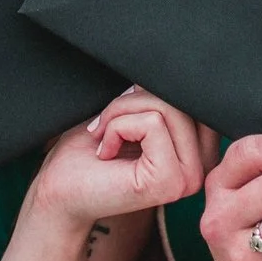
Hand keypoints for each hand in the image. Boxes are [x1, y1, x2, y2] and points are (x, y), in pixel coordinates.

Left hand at [31, 87, 210, 228]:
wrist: (59, 191)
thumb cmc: (89, 152)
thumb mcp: (134, 111)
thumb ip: (162, 96)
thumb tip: (174, 70)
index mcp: (199, 151)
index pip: (193, 96)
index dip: (151, 93)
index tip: (121, 115)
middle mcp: (202, 166)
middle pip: (182, 99)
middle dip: (133, 101)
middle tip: (105, 126)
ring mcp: (188, 178)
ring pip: (167, 108)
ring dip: (121, 114)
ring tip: (105, 138)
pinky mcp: (168, 182)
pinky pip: (152, 123)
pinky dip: (118, 127)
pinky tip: (106, 152)